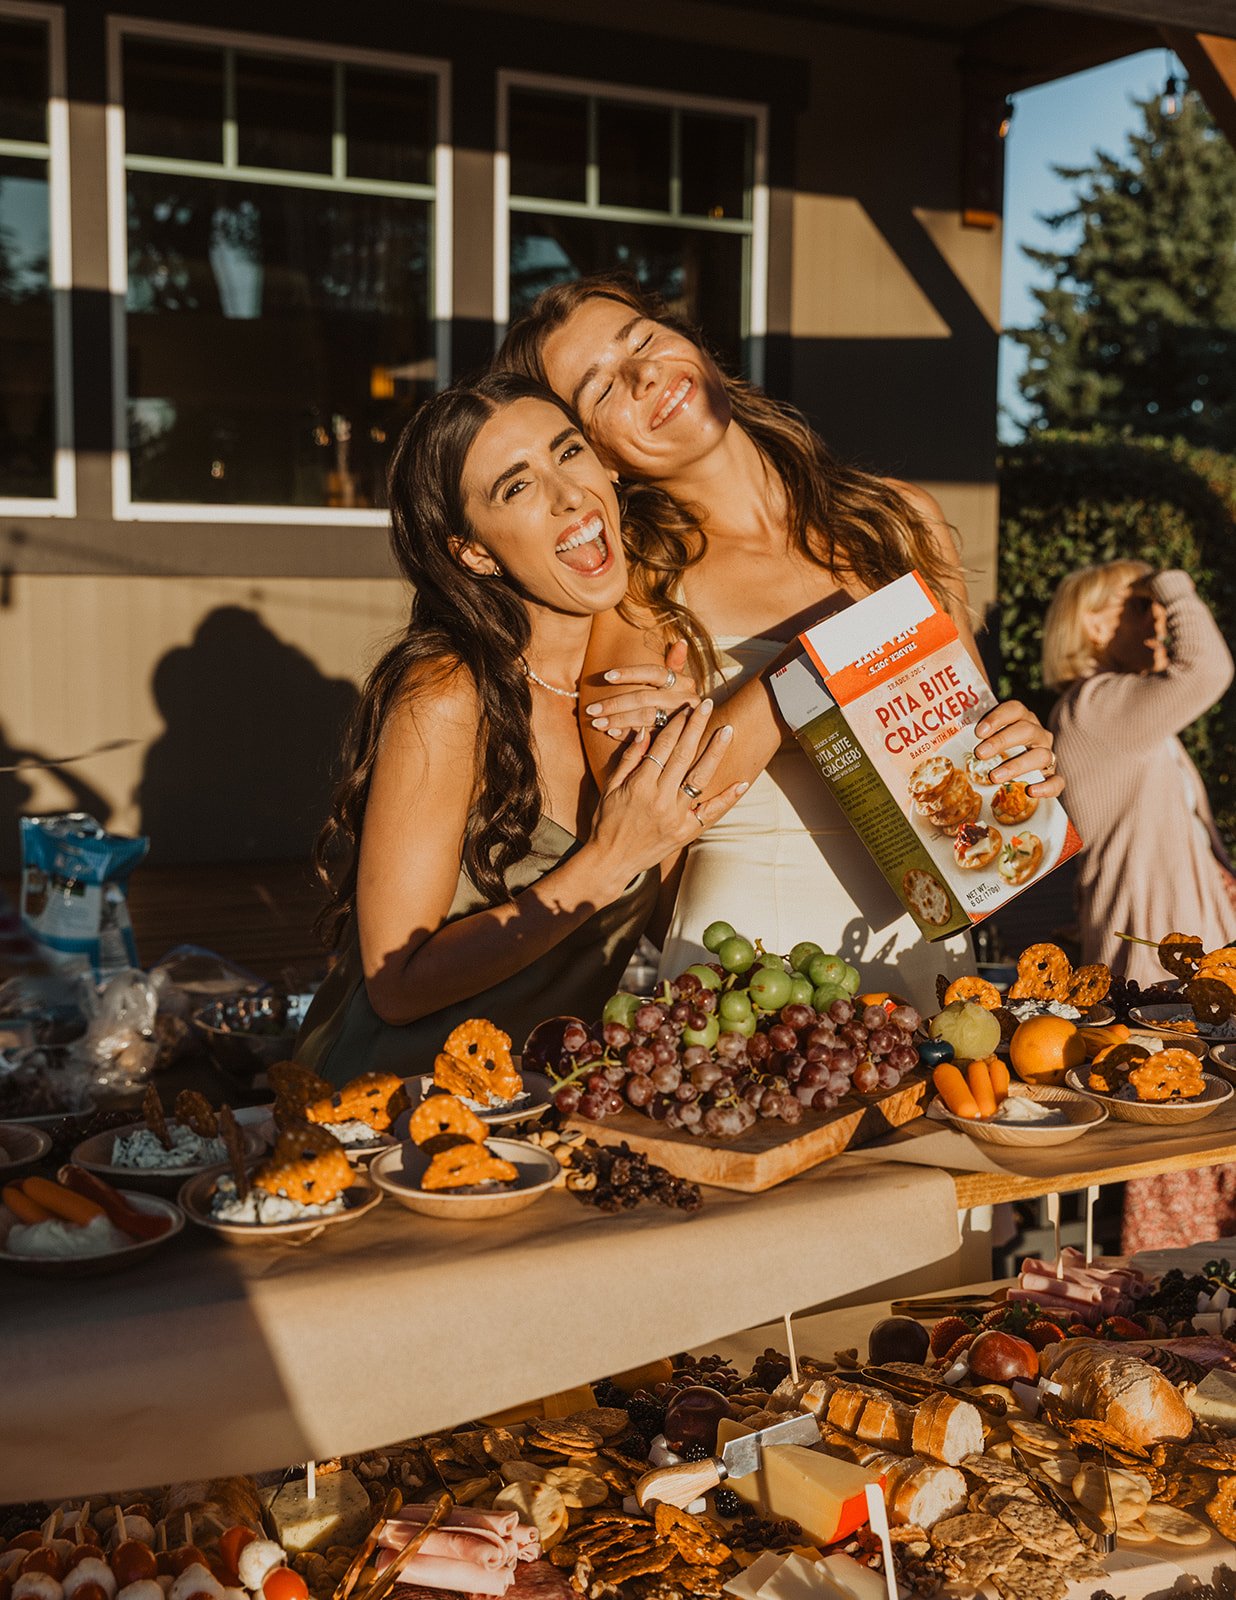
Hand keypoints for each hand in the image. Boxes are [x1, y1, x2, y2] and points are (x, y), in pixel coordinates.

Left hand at [583, 639, 700, 737]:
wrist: (696, 733)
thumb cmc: (680, 702)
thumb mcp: (681, 683)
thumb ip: (676, 663)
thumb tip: (680, 642)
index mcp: (683, 683)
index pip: (655, 672)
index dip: (630, 673)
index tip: (606, 676)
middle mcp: (684, 699)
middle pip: (644, 697)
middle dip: (615, 703)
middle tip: (591, 709)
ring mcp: (680, 720)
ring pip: (644, 717)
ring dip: (618, 720)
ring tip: (596, 723)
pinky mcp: (673, 738)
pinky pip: (647, 736)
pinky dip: (627, 734)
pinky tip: (611, 732)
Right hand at [589, 700, 747, 881]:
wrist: (611, 861)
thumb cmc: (606, 822)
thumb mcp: (610, 787)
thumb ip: (629, 760)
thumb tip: (644, 732)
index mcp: (640, 786)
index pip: (662, 747)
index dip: (675, 725)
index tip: (686, 708)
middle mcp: (660, 799)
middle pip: (684, 755)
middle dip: (697, 727)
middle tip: (708, 705)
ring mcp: (676, 817)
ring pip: (700, 779)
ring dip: (716, 753)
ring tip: (727, 730)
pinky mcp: (686, 833)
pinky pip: (711, 813)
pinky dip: (728, 798)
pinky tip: (742, 782)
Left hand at [974, 701, 1063, 797]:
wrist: (1015, 771)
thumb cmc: (993, 751)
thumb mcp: (982, 740)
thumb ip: (969, 733)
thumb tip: (937, 729)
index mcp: (1022, 719)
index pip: (1015, 709)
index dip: (997, 718)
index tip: (978, 732)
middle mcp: (1037, 734)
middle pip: (1026, 731)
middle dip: (1002, 741)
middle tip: (979, 754)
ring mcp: (1047, 754)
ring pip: (1042, 755)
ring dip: (1017, 765)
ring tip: (994, 776)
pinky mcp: (1052, 776)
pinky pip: (1057, 781)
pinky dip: (1047, 786)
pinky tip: (1030, 792)